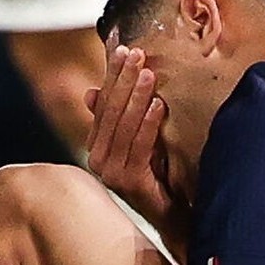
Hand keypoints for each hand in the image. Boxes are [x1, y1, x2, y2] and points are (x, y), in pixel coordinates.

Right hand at [83, 32, 174, 230]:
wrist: (175, 216)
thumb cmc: (159, 176)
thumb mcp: (139, 139)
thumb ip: (120, 117)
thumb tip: (90, 92)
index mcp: (98, 146)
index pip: (102, 104)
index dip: (112, 75)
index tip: (122, 47)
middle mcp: (98, 160)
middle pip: (110, 112)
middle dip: (122, 80)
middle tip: (136, 54)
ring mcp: (112, 174)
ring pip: (123, 127)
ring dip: (136, 97)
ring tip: (148, 74)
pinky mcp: (130, 184)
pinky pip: (139, 147)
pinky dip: (149, 124)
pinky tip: (159, 105)